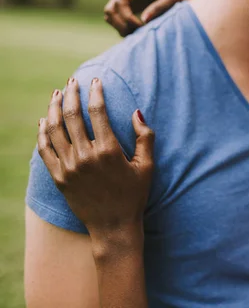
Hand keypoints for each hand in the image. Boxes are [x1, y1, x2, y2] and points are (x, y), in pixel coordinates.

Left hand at [37, 77, 154, 241]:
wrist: (113, 227)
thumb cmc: (134, 195)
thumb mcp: (147, 166)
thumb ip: (145, 137)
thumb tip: (136, 112)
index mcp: (108, 150)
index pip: (97, 111)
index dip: (95, 92)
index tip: (95, 81)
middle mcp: (86, 156)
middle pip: (72, 116)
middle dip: (71, 94)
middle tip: (72, 81)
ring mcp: (69, 167)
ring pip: (54, 129)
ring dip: (54, 108)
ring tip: (57, 94)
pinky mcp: (59, 177)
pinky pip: (45, 149)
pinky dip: (42, 132)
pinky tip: (44, 120)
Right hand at [104, 0, 209, 36]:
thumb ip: (159, 8)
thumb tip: (144, 21)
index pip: (120, 2)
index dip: (127, 18)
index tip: (141, 28)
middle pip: (111, 8)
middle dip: (122, 24)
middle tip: (137, 35)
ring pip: (111, 14)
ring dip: (120, 27)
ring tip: (138, 35)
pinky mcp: (130, 4)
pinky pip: (118, 17)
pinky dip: (124, 27)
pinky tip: (138, 33)